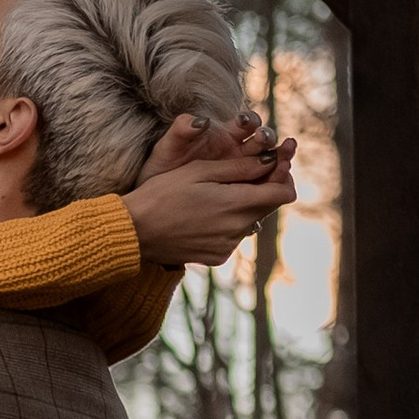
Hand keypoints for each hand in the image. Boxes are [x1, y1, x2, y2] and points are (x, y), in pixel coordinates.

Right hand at [123, 127, 295, 268]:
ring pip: (251, 220)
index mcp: (237, 205)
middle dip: (264, 187)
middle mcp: (238, 230)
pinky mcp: (217, 257)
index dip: (283, 175)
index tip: (273, 163)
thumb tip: (270, 161)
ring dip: (244, 205)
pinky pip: (234, 236)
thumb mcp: (200, 171)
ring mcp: (228, 246)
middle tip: (246, 171)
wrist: (134, 232)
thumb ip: (239, 167)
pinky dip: (228, 222)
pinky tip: (205, 213)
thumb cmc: (162, 193)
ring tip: (219, 192)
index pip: (284, 193)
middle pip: (269, 206)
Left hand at [137, 108, 275, 179]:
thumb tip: (202, 120)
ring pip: (269, 164)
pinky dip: (273, 187)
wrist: (156, 199)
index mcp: (225, 134)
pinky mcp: (244, 192)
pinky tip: (279, 189)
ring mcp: (244, 172)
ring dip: (279, 163)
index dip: (251, 121)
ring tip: (283, 165)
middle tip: (271, 142)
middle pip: (263, 141)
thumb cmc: (162, 167)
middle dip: (269, 140)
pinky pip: (263, 188)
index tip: (248, 124)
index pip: (247, 123)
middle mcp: (239, 151)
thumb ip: (182, 130)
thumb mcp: (169, 147)